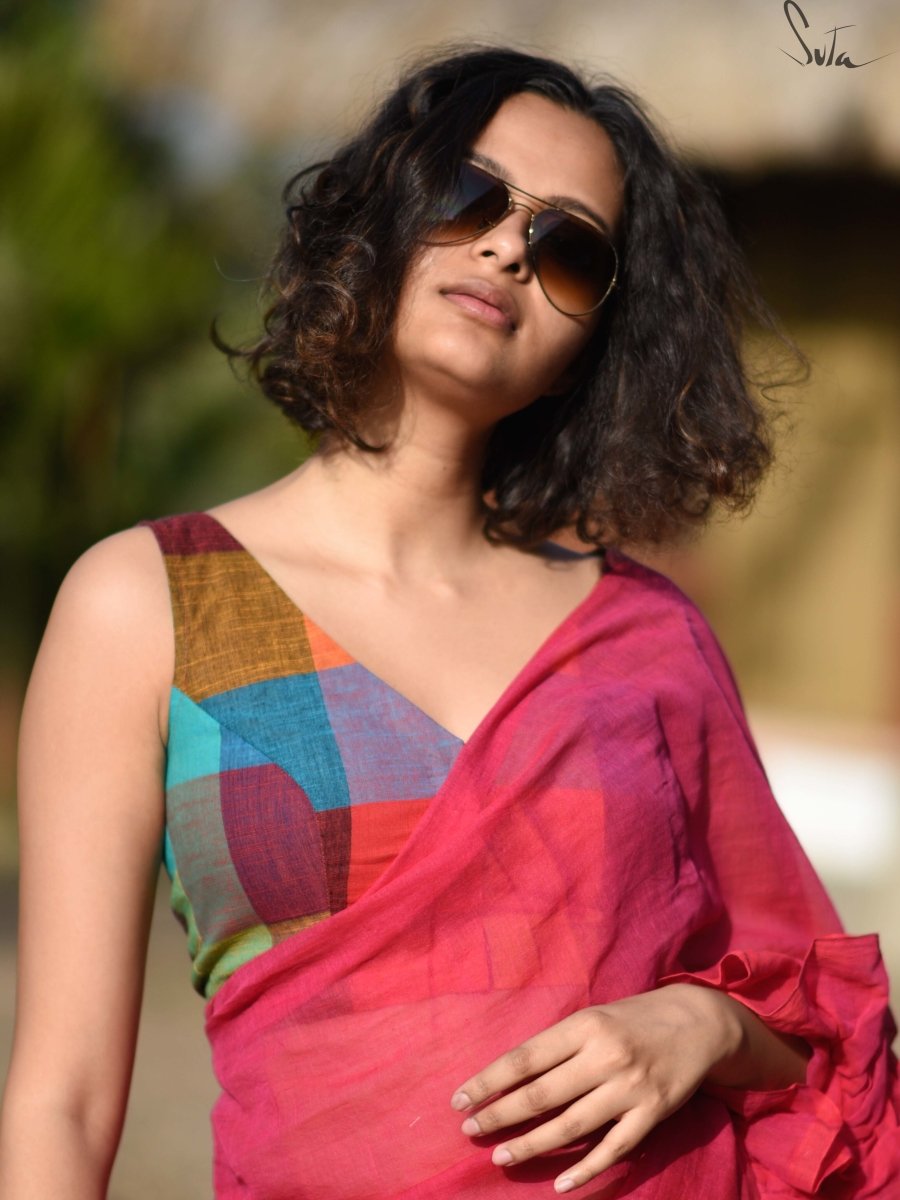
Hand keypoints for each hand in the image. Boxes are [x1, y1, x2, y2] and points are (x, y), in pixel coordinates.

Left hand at [449, 985, 741, 1193]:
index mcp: (584, 1026)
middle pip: (541, 1094)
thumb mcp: (594, 1017)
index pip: (524, 1058)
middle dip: (500, 1115)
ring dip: (531, 1145)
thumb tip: (511, 1077)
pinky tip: (560, 1184)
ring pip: (571, 1126)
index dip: (489, 1081)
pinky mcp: (652, 1113)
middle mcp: (605, 1056)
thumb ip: (560, 1045)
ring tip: (501, 1157)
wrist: (698, 1022)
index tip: (460, 1100)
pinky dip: (586, 1169)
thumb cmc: (633, 1018)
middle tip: (470, 1131)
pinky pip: (614, 1148)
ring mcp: (630, 1088)